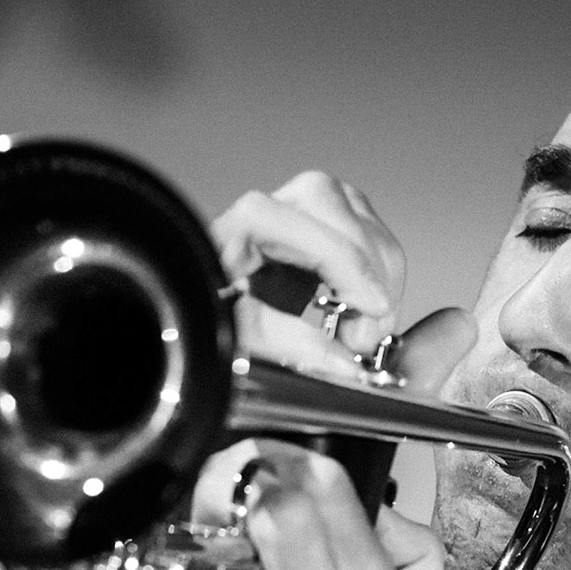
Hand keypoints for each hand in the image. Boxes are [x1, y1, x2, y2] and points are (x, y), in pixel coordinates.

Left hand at [213, 171, 406, 382]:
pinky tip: (364, 309)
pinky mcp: (318, 228)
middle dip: (369, 275)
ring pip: (362, 221)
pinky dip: (376, 274)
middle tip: (368, 335)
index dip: (351, 267)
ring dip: (381, 275)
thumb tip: (344, 361)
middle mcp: (274, 207)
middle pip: (344, 215)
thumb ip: (288, 345)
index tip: (374, 307)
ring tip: (366, 328)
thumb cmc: (200, 316)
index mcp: (245, 224)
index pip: (311, 228)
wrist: (190, 315)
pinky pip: (365, 235)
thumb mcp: (234, 336)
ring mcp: (299, 212)